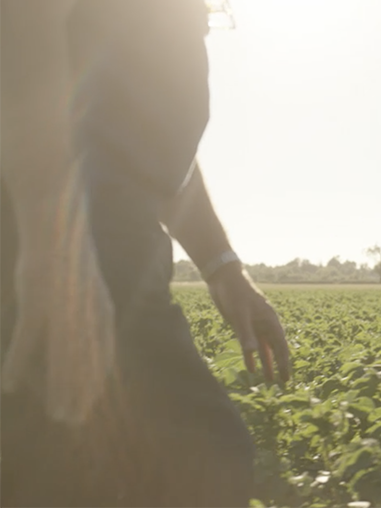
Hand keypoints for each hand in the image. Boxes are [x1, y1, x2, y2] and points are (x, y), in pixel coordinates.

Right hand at [2, 211, 115, 426]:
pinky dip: (19, 364)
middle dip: (81, 393)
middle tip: (75, 420)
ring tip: (56, 414)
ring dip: (59, 389)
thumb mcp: (89, 288)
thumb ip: (92, 314)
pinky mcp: (36, 304)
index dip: (98, 381)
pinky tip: (11, 384)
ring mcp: (62, 311)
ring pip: (62, 359)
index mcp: (102, 311)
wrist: (57, 226)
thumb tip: (95, 335)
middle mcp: (87, 315)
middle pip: (85, 363)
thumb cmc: (70, 259)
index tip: (93, 403)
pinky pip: (26, 341)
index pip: (103, 355)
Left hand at [208, 264, 289, 382]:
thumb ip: (246, 334)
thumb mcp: (240, 314)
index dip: (284, 361)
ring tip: (269, 380)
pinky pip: (250, 344)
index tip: (286, 376)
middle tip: (283, 382)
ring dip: (266, 363)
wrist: (224, 279)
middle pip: (275, 348)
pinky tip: (251, 368)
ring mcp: (254, 325)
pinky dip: (251, 356)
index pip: (280, 345)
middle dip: (279, 365)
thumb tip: (253, 353)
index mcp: (270, 320)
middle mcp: (265, 324)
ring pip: (263, 348)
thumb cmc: (236, 293)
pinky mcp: (243, 325)